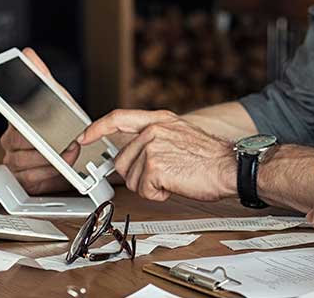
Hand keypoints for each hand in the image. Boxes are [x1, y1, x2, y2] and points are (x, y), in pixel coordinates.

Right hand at [0, 48, 76, 193]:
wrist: (75, 147)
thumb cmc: (61, 122)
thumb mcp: (56, 97)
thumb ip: (41, 76)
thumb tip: (28, 54)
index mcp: (15, 120)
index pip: (10, 118)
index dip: (20, 122)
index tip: (28, 126)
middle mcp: (10, 141)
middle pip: (20, 143)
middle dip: (46, 143)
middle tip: (66, 141)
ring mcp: (15, 161)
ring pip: (25, 163)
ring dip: (51, 160)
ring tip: (68, 153)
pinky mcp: (23, 179)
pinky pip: (31, 179)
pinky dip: (49, 175)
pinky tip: (60, 168)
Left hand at [77, 109, 234, 201]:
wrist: (230, 167)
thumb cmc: (211, 158)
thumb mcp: (180, 136)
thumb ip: (154, 138)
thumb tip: (132, 154)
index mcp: (159, 120)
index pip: (118, 118)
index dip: (96, 128)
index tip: (83, 138)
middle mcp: (153, 130)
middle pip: (122, 161)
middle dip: (138, 176)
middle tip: (164, 175)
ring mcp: (152, 147)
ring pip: (132, 179)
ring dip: (151, 186)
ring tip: (175, 177)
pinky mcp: (154, 166)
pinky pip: (143, 190)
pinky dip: (159, 194)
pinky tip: (176, 184)